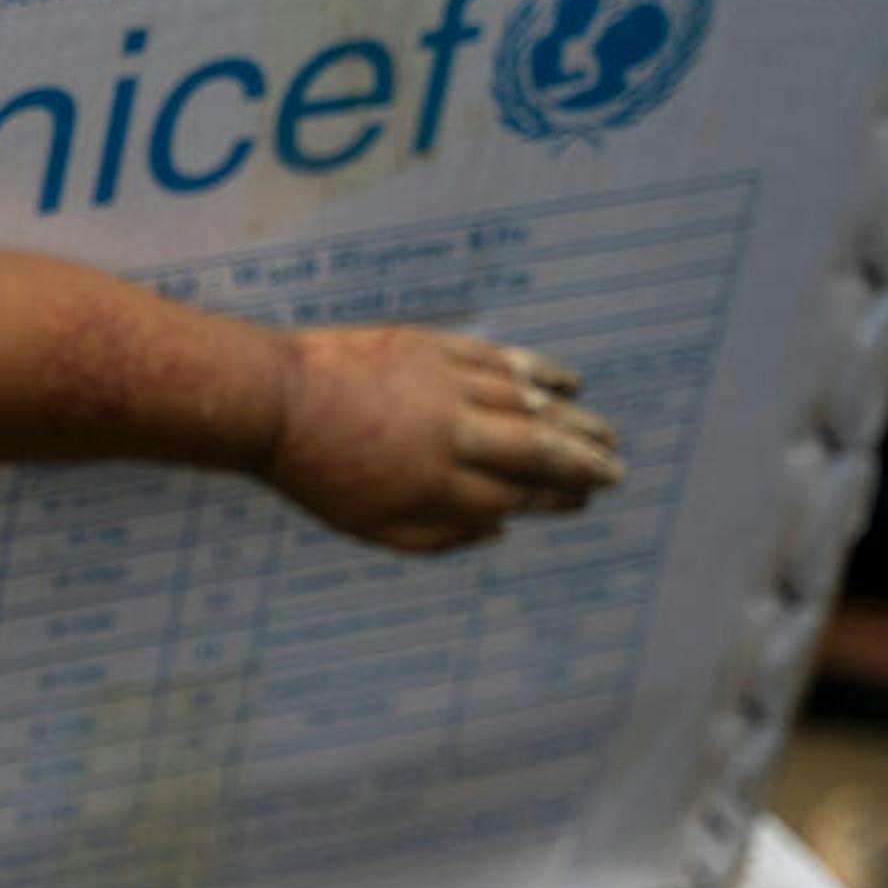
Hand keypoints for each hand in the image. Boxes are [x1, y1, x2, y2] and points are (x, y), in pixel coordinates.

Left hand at [264, 328, 623, 551]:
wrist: (269, 400)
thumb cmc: (313, 471)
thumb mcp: (366, 524)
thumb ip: (435, 538)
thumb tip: (499, 532)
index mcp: (434, 487)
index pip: (516, 497)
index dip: (555, 501)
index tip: (580, 502)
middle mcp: (449, 437)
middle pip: (538, 452)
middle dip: (583, 465)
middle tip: (617, 473)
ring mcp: (444, 388)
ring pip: (530, 405)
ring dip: (575, 422)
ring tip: (608, 436)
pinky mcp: (433, 349)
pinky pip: (501, 361)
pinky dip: (541, 373)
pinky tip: (568, 385)